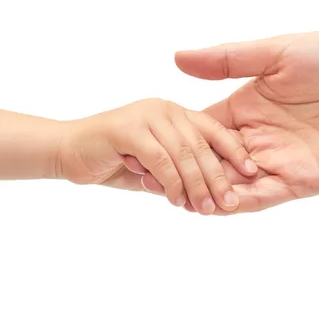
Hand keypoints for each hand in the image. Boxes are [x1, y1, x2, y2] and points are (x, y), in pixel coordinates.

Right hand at [57, 98, 256, 213]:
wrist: (67, 151)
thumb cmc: (112, 160)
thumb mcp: (154, 168)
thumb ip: (177, 174)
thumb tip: (206, 196)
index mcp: (175, 114)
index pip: (214, 131)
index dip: (234, 153)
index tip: (252, 175)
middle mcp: (165, 109)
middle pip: (202, 145)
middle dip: (218, 177)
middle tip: (229, 204)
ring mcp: (147, 116)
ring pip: (184, 153)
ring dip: (197, 185)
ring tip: (206, 209)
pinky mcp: (128, 128)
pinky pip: (161, 159)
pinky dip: (171, 182)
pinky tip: (176, 201)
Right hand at [144, 30, 318, 212]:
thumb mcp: (277, 52)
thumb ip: (229, 60)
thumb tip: (177, 58)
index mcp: (250, 107)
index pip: (204, 130)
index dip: (177, 141)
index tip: (144, 148)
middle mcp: (261, 137)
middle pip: (213, 162)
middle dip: (185, 173)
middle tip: (149, 181)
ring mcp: (281, 160)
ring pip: (234, 184)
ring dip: (208, 193)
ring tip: (176, 199)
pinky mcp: (304, 179)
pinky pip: (265, 196)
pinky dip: (241, 203)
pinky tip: (217, 205)